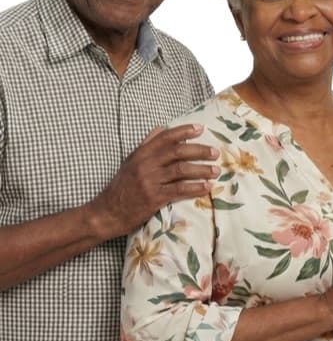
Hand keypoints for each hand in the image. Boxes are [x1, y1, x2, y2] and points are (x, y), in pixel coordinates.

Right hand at [89, 124, 219, 237]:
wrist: (107, 213)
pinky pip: (179, 189)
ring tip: (216, 170)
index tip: (201, 129)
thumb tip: (161, 127)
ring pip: (181, 170)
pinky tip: (207, 187)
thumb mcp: (130, 162)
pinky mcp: (154, 197)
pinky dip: (196, 187)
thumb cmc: (121, 187)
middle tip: (216, 152)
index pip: (165, 137)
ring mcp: (149, 181)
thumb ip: (147, 145)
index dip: (184, 131)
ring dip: (202, 169)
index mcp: (141, 154)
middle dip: (200, 150)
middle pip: (177, 151)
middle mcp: (145, 164)